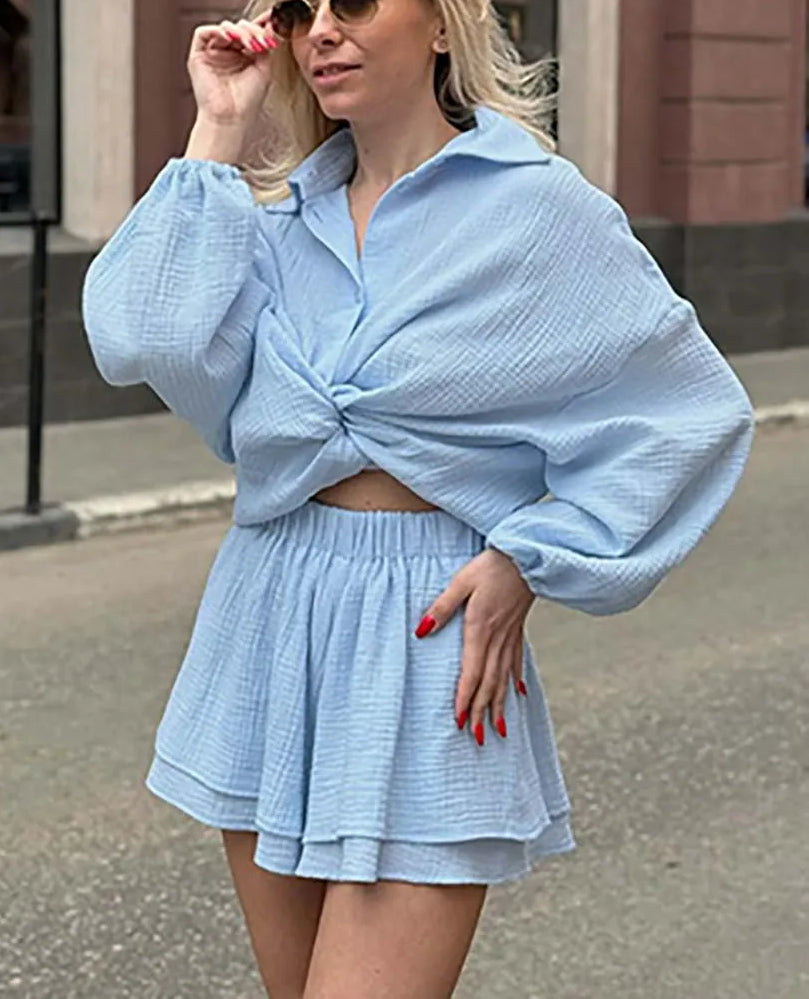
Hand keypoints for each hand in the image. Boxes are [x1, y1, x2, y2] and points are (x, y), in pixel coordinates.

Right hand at [187, 14, 278, 128]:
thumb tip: (266, 29)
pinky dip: (218, 31)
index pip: (249, 34)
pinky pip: (203, 33)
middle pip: (237, 29)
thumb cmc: (246, 103)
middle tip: (260, 38)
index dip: (258, 28)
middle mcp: (226, 55)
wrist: (230, 119)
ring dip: (238, 31)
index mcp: (241, 58)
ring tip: (248, 42)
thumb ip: (264, 47)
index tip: (271, 24)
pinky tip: (231, 38)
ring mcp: (212, 55)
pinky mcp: (198, 57)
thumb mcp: (263, 69)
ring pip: (223, 29)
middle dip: (250, 30)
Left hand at [414, 547, 534, 745]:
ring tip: (499, 730)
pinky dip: (516, 680)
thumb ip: (442, 607)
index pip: (472, 673)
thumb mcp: (461, 581)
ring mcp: (511, 636)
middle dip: (483, 712)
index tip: (462, 723)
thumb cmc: (491, 565)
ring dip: (500, 705)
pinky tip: (518, 694)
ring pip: (504, 678)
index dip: (466, 699)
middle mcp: (497, 639)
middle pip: (489, 683)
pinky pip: (517, 661)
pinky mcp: (518, 629)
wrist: (530, 554)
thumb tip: (421, 630)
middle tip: (479, 739)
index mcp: (480, 630)